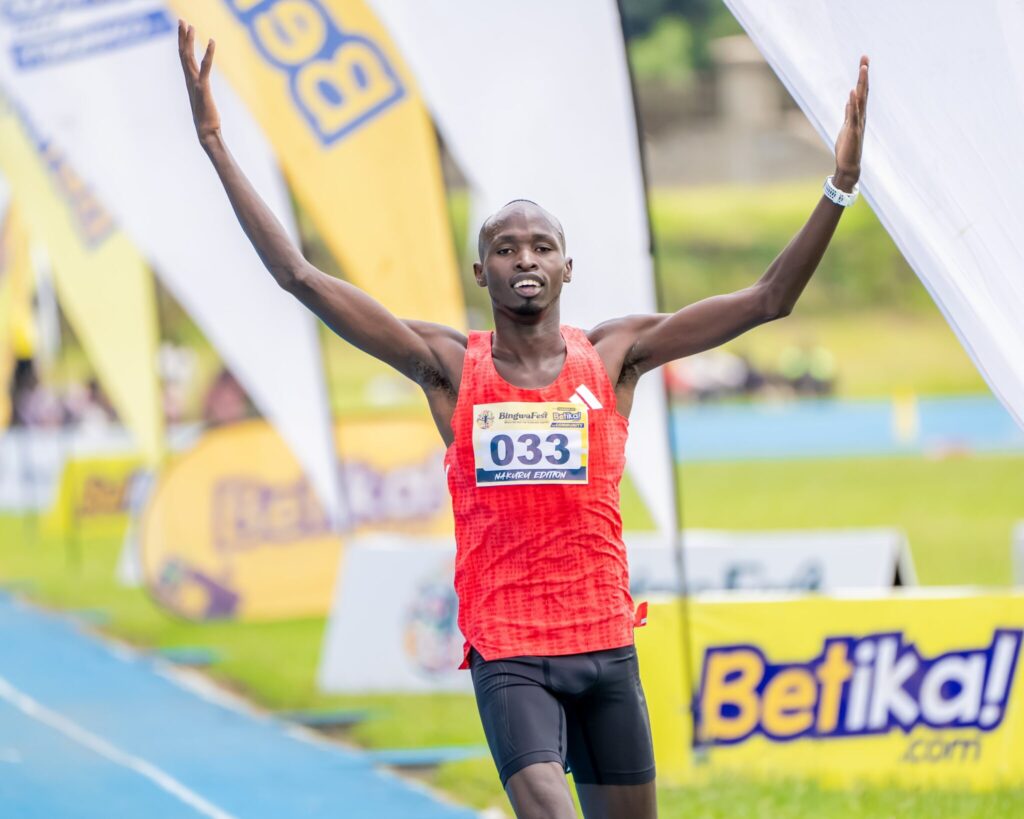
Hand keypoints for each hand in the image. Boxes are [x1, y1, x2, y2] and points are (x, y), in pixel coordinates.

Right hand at [177, 19, 219, 144]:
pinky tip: (212, 41)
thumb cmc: (206, 120)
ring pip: (189, 57)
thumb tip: (202, 91)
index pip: (184, 58)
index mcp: (190, 81)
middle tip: (182, 21)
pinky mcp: (203, 88)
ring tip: (190, 26)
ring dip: (190, 41)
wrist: (206, 132)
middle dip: (183, 36)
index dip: (183, 42)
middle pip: (183, 53)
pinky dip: (208, 53)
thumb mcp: (203, 102)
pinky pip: (206, 67)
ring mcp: (195, 83)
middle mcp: (190, 80)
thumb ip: (202, 93)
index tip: (183, 29)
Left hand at [833, 55, 868, 191]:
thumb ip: (849, 113)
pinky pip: (853, 114)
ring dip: (862, 83)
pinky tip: (852, 92)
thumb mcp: (847, 126)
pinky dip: (853, 103)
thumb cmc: (848, 147)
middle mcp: (861, 115)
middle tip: (865, 58)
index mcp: (859, 114)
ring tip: (863, 68)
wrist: (849, 165)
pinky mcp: (852, 130)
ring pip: (861, 99)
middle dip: (864, 74)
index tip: (864, 61)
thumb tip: (849, 100)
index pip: (862, 92)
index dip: (863, 77)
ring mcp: (858, 122)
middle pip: (864, 91)